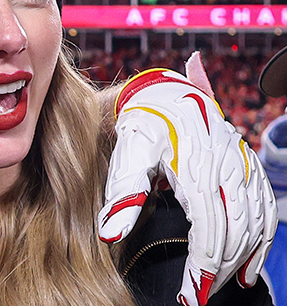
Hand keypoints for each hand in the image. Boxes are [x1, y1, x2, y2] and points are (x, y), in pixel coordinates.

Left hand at [97, 53, 274, 305]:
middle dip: (219, 271)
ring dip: (242, 260)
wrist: (165, 90)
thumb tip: (110, 233)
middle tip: (199, 297)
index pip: (208, 230)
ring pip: (254, 224)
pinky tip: (249, 266)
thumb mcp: (127, 150)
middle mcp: (227, 168)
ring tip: (220, 286)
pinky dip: (262, 241)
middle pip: (234, 233)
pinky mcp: (249, 167)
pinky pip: (265, 209)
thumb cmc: (142, 122)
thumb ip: (122, 192)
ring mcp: (242, 167)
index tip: (192, 296)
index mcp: (197, 168)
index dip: (202, 267)